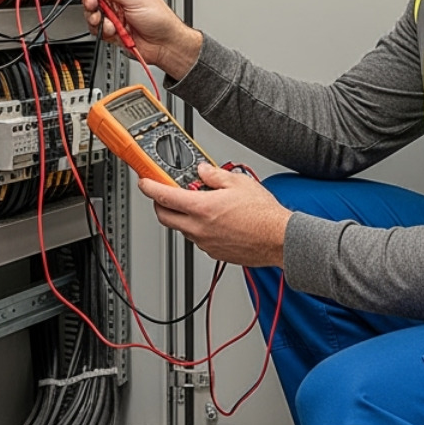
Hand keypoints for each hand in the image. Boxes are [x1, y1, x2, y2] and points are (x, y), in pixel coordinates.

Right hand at [77, 0, 202, 78]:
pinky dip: (102, 29)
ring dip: (95, 15)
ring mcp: (115, 14)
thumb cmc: (160, 19)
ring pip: (93, 11)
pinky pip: (97, 28)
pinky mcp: (112, 29)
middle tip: (92, 1)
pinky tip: (112, 29)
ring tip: (102, 19)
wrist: (165, 45)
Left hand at [139, 164, 289, 267]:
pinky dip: (198, 229)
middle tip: (165, 193)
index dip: (149, 187)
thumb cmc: (263, 214)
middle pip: (165, 217)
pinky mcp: (215, 253)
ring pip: (182, 229)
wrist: (279, 239)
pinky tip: (214, 220)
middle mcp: (199, 228)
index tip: (144, 182)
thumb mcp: (238, 182)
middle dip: (160, 204)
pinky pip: (198, 239)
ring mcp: (206, 243)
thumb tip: (203, 171)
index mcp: (201, 208)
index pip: (164, 196)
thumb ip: (215, 175)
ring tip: (199, 204)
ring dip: (182, 216)